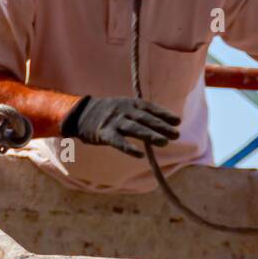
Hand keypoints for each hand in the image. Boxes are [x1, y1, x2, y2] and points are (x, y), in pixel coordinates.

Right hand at [61, 96, 180, 157]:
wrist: (80, 113)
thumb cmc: (108, 113)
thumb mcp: (124, 107)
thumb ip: (141, 114)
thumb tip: (165, 124)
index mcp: (129, 103)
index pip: (149, 107)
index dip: (163, 114)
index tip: (178, 121)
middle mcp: (123, 110)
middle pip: (145, 118)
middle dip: (162, 126)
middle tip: (176, 134)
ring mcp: (113, 122)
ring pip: (134, 128)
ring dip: (150, 135)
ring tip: (165, 142)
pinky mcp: (104, 134)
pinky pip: (118, 142)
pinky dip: (129, 148)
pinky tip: (140, 155)